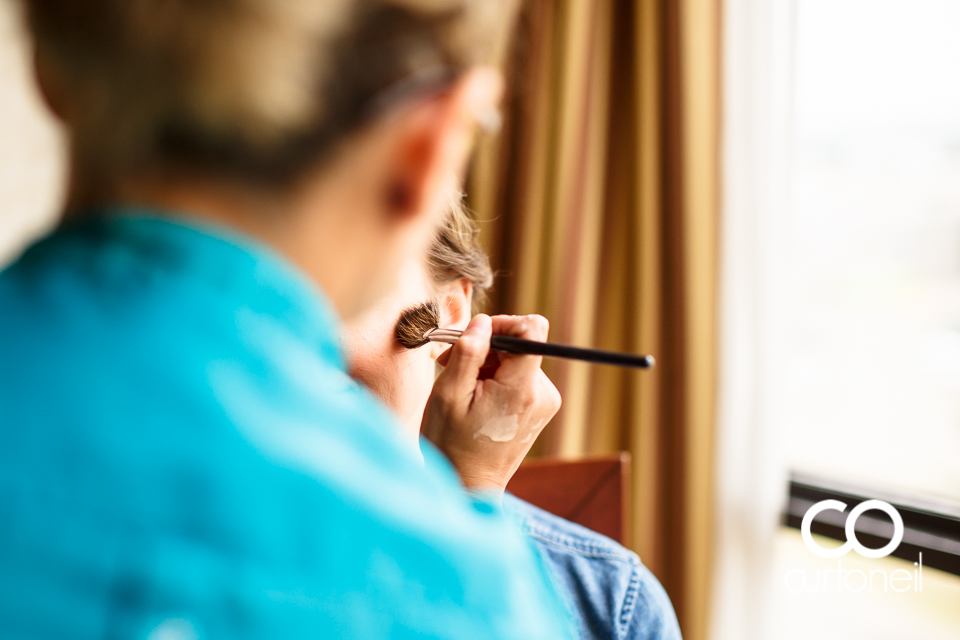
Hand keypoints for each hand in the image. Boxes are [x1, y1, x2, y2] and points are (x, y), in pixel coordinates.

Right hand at [420, 313, 561, 492]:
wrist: (469, 485)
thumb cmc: (452, 443)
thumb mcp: (449, 394)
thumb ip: (469, 352)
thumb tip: (483, 322)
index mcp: (521, 387)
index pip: (532, 328)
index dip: (503, 322)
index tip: (477, 336)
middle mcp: (542, 392)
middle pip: (521, 343)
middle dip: (486, 346)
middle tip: (451, 362)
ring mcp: (544, 401)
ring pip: (517, 358)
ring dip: (487, 363)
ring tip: (460, 385)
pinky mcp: (539, 407)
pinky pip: (519, 375)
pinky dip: (496, 377)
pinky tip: (475, 396)